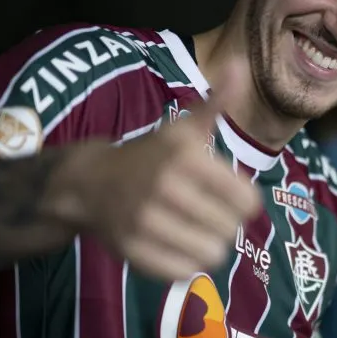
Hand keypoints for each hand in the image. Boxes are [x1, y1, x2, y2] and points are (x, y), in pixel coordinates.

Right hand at [47, 58, 261, 280]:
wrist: (89, 183)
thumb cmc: (149, 156)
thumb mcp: (182, 128)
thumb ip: (217, 103)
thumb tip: (241, 65)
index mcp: (185, 157)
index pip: (247, 201)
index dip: (244, 202)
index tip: (229, 196)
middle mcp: (165, 188)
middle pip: (230, 230)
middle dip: (223, 223)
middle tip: (205, 213)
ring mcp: (146, 222)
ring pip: (212, 255)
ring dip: (207, 245)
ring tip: (192, 230)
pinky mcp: (134, 252)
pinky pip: (184, 272)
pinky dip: (185, 262)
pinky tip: (174, 244)